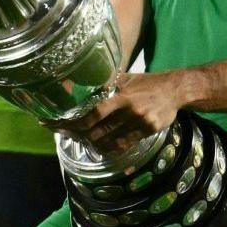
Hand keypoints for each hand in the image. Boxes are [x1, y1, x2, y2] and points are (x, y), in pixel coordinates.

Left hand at [46, 73, 181, 153]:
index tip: (51, 123)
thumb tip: (75, 84)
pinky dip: (108, 148)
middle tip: (63, 132)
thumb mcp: (124, 78)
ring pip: (108, 141)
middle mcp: (129, 110)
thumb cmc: (146, 83)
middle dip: (76, 134)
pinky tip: (100, 146)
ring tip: (81, 139)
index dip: (70, 122)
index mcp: (120, 95)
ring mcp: (139, 122)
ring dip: (91, 142)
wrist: (175, 89)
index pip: (91, 113)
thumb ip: (104, 84)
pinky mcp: (148, 130)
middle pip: (96, 130)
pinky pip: (123, 144)